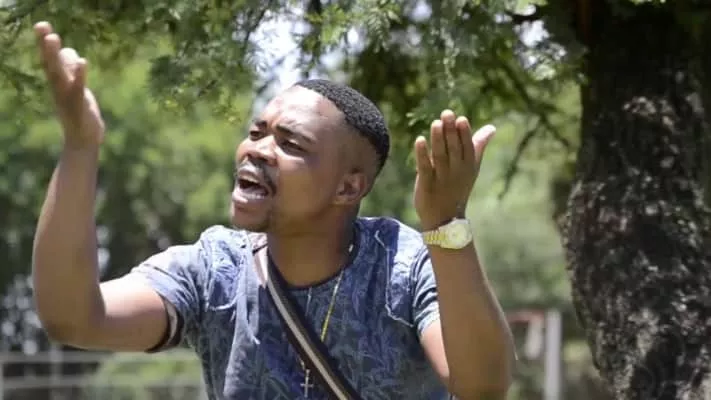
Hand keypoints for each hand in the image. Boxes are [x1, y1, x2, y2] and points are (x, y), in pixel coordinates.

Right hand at [34, 22, 103, 147]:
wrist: (83, 141)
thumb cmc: (79, 113)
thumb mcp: (75, 88)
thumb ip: (71, 71)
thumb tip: (70, 53)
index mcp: (58, 84)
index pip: (49, 60)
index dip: (45, 44)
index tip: (42, 25)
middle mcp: (59, 88)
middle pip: (50, 63)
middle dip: (46, 45)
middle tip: (41, 26)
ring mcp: (67, 96)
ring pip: (59, 74)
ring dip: (56, 57)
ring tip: (55, 38)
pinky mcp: (79, 105)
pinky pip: (78, 88)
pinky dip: (79, 75)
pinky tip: (82, 62)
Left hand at [413, 110, 494, 229]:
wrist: (445, 219)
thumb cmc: (458, 187)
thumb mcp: (471, 168)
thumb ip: (478, 146)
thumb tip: (492, 128)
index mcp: (468, 166)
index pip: (467, 147)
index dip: (464, 134)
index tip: (461, 119)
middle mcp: (456, 171)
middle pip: (453, 149)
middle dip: (450, 131)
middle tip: (446, 113)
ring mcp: (441, 178)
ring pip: (439, 156)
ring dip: (437, 139)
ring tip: (435, 123)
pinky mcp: (426, 184)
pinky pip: (424, 167)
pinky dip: (422, 154)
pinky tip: (419, 140)